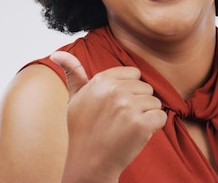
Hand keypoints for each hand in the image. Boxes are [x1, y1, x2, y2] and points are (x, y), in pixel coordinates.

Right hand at [50, 51, 167, 181]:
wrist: (88, 163)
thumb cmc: (82, 130)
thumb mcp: (75, 98)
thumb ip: (73, 73)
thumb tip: (56, 52)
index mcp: (102, 80)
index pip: (134, 74)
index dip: (129, 91)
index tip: (115, 106)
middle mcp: (115, 90)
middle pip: (146, 88)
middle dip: (138, 104)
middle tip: (119, 121)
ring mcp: (129, 107)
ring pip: (155, 103)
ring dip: (146, 116)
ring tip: (126, 128)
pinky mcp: (141, 124)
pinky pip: (161, 117)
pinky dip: (154, 128)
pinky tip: (136, 135)